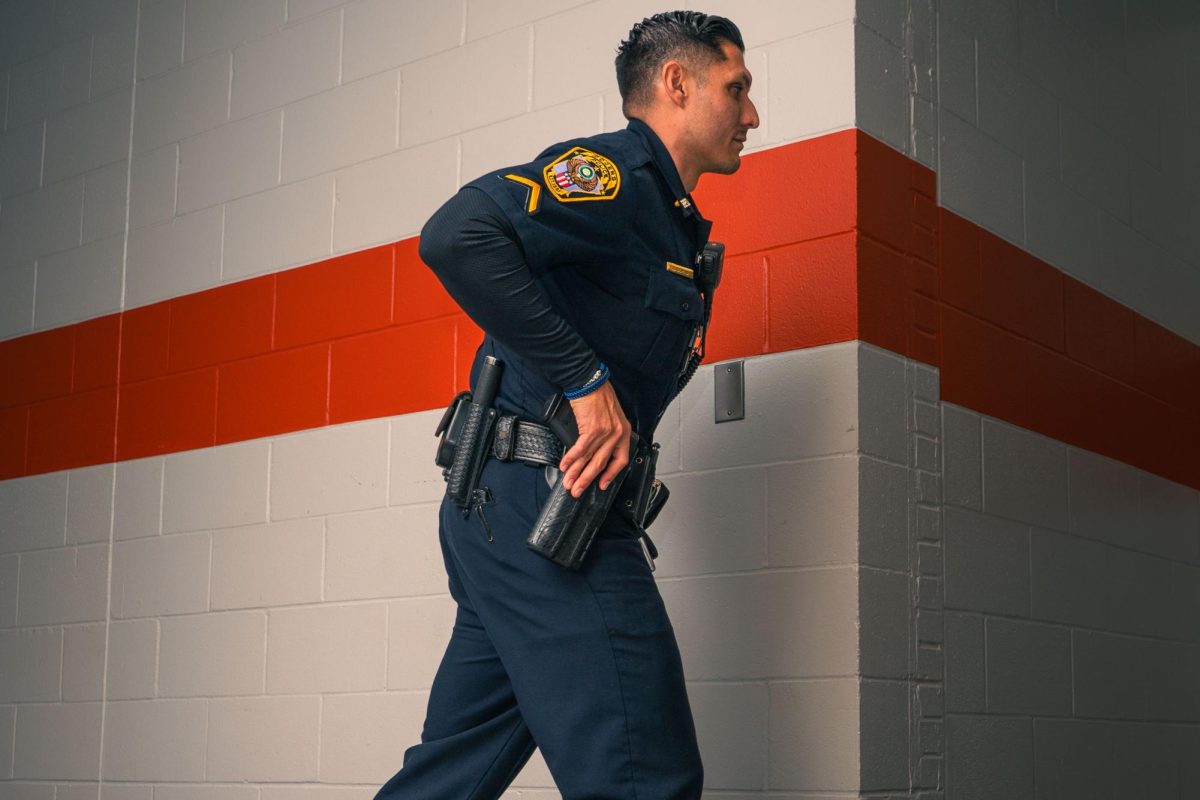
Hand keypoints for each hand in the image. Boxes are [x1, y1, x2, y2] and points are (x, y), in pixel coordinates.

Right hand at [559, 382, 631, 497]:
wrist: (590, 381)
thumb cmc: (599, 395)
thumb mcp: (612, 416)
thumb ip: (608, 433)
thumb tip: (595, 450)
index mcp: (623, 432)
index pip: (621, 460)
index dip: (611, 475)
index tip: (602, 484)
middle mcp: (617, 434)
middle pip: (602, 463)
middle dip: (588, 479)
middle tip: (578, 490)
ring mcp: (605, 432)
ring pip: (589, 458)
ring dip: (577, 472)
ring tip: (569, 482)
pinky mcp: (592, 428)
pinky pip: (580, 449)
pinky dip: (571, 459)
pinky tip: (565, 466)